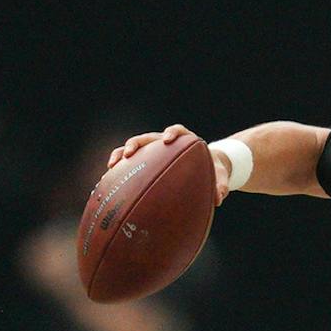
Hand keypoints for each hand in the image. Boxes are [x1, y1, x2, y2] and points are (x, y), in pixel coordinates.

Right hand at [105, 124, 230, 205]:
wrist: (207, 169)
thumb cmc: (213, 171)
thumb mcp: (220, 177)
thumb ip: (221, 186)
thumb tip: (219, 199)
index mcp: (185, 141)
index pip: (178, 131)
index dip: (172, 133)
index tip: (168, 139)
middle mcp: (166, 143)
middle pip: (148, 137)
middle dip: (137, 143)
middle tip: (130, 152)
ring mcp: (154, 151)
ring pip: (135, 149)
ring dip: (121, 154)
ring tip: (112, 166)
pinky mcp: (146, 161)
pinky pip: (131, 163)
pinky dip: (120, 170)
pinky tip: (109, 182)